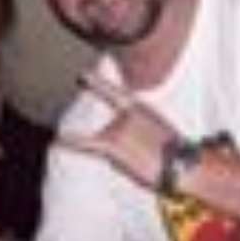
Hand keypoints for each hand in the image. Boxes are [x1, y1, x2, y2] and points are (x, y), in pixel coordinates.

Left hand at [57, 71, 177, 188]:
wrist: (182, 165)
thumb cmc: (175, 152)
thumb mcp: (160, 127)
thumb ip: (136, 127)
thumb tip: (120, 144)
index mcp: (139, 106)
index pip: (114, 92)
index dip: (96, 83)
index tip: (81, 74)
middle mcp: (126, 112)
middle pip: (113, 132)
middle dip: (128, 150)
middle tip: (147, 155)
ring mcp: (118, 127)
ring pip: (109, 146)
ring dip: (127, 160)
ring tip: (147, 161)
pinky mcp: (112, 145)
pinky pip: (87, 143)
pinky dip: (71, 141)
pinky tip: (57, 139)